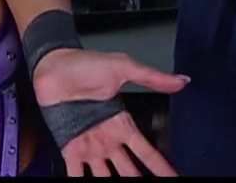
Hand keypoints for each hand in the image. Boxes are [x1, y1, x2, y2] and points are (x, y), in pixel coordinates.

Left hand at [31, 47, 187, 176]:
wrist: (53, 66)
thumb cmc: (85, 64)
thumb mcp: (124, 69)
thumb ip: (153, 78)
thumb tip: (182, 80)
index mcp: (123, 125)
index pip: (147, 153)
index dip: (161, 168)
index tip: (174, 178)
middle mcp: (109, 140)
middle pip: (128, 170)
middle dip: (138, 181)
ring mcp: (89, 146)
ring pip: (105, 176)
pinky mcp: (69, 148)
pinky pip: (75, 173)